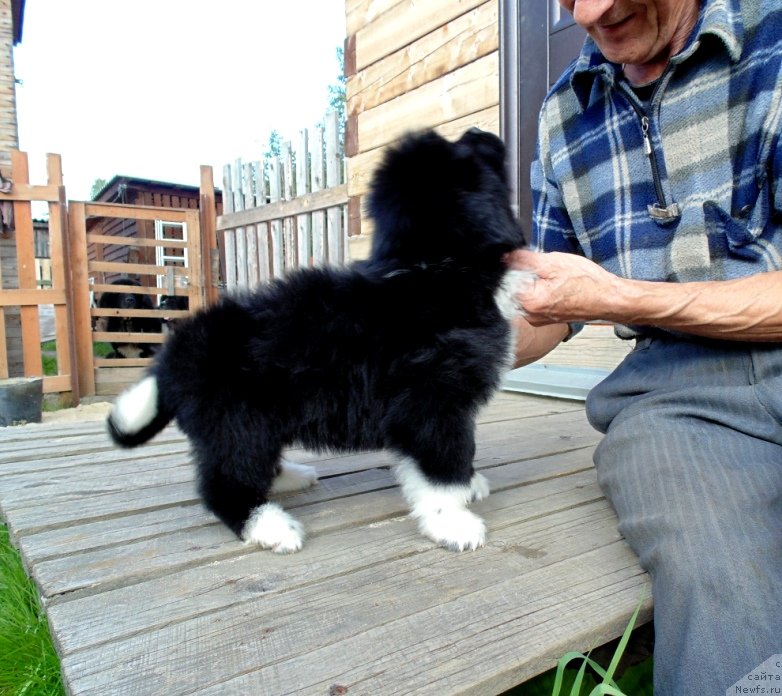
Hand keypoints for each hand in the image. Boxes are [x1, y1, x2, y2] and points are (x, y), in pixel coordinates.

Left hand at [504, 250, 622, 325]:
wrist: (609, 299)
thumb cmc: (588, 283)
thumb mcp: (554, 262)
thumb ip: (525, 260)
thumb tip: (505, 257)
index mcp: (529, 303)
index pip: (506, 281)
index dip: (515, 267)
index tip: (527, 261)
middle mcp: (530, 316)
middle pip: (512, 289)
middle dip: (523, 275)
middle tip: (544, 269)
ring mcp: (537, 319)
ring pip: (523, 294)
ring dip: (532, 282)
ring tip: (553, 277)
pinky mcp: (544, 318)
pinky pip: (533, 301)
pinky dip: (539, 290)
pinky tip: (555, 285)